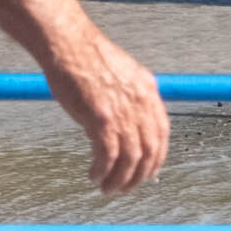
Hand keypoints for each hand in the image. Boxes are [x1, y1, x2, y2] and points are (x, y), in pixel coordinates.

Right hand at [0, 0, 169, 195]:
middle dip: (139, 175)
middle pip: (149, 151)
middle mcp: (141, 102)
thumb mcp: (122, 75)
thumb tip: (133, 125)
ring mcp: (122, 111)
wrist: (67, 43)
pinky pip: (108, 156)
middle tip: (124, 187)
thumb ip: (132, 98)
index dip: (156, 159)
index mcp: (148, 91)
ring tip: (107, 187)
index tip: (146, 174)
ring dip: (119, 179)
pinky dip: (103, 171)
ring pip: (130, 159)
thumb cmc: (87, 58)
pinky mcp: (101, 118)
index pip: (162, 134)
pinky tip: (94, 176)